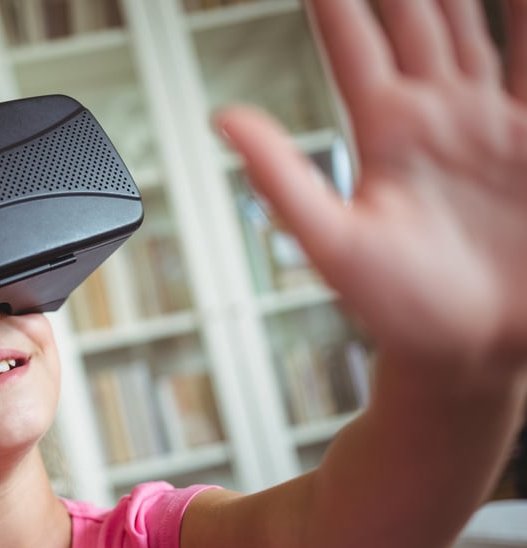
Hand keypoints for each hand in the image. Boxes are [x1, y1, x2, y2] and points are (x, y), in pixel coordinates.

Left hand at [219, 0, 526, 378]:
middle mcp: (433, 114)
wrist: (470, 351)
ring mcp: (486, 121)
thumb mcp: (333, 243)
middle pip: (414, 13)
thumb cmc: (399, 311)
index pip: (351, 38)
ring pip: (474, 23)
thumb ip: (282, 178)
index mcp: (381, 131)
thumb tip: (222, 119)